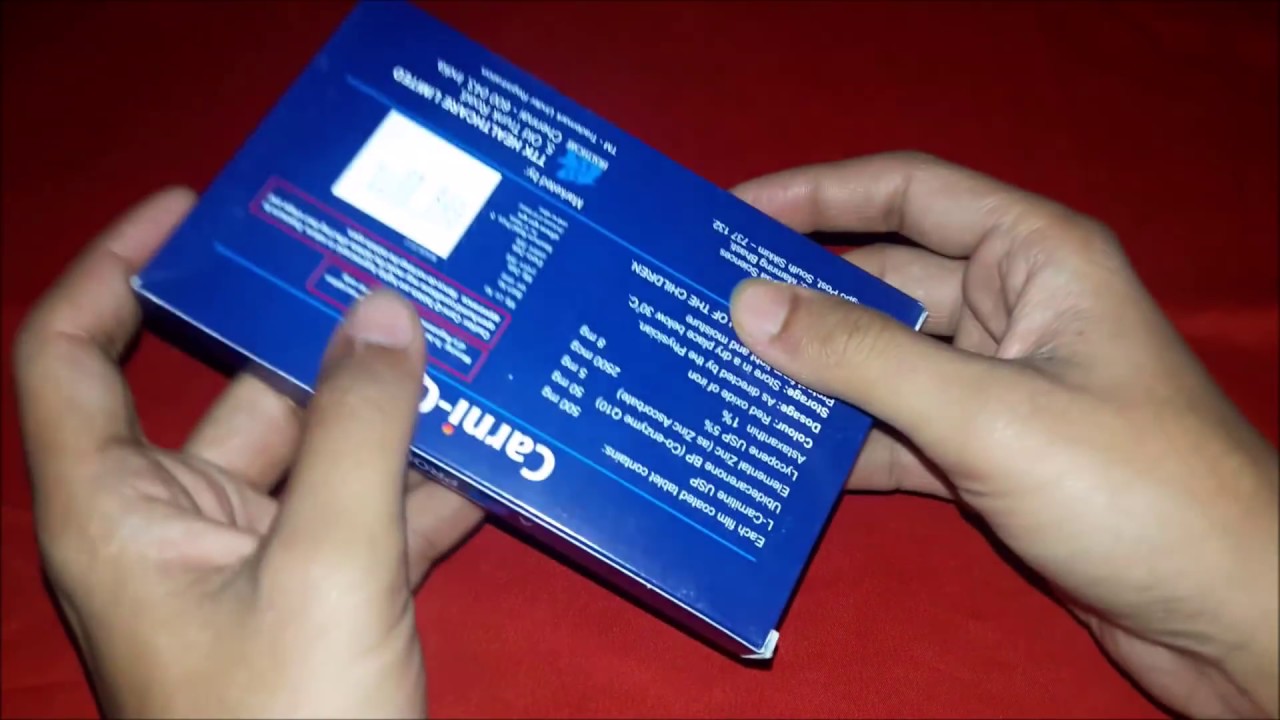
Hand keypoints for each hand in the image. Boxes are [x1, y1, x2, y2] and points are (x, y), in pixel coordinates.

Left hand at [13, 187, 483, 717]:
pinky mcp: (321, 600)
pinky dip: (425, 490)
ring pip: (321, 456)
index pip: (73, 355)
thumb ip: (363, 432)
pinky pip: (369, 517)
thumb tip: (387, 309)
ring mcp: (255, 565)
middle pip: (238, 394)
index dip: (119, 268)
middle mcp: (179, 525)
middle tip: (404, 269)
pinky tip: (500, 460)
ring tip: (474, 353)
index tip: (200, 209)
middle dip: (321, 339)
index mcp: (122, 510)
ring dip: (393, 416)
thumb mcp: (331, 568)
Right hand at [728, 153, 1277, 717]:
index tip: (726, 213)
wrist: (1232, 616)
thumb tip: (746, 306)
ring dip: (813, 378)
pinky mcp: (990, 458)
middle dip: (798, 298)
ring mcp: (1001, 387)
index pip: (907, 193)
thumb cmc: (1131, 490)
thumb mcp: (987, 414)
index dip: (815, 194)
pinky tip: (776, 459)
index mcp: (1034, 256)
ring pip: (884, 364)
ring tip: (715, 381)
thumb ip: (863, 359)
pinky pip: (898, 434)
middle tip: (697, 309)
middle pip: (885, 283)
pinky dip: (845, 447)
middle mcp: (1014, 308)